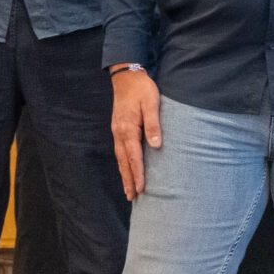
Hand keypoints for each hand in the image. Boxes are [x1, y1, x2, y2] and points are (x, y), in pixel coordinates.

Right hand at [111, 67, 162, 200]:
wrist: (126, 75)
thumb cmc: (142, 89)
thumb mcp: (151, 104)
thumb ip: (154, 125)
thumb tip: (156, 145)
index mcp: (128, 129)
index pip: (134, 157)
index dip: (138, 174)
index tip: (142, 189)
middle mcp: (119, 133)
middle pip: (124, 162)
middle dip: (128, 180)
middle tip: (132, 197)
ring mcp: (117, 131)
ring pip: (120, 158)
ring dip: (124, 174)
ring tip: (128, 189)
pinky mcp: (118, 128)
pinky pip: (120, 151)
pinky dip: (123, 163)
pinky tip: (126, 169)